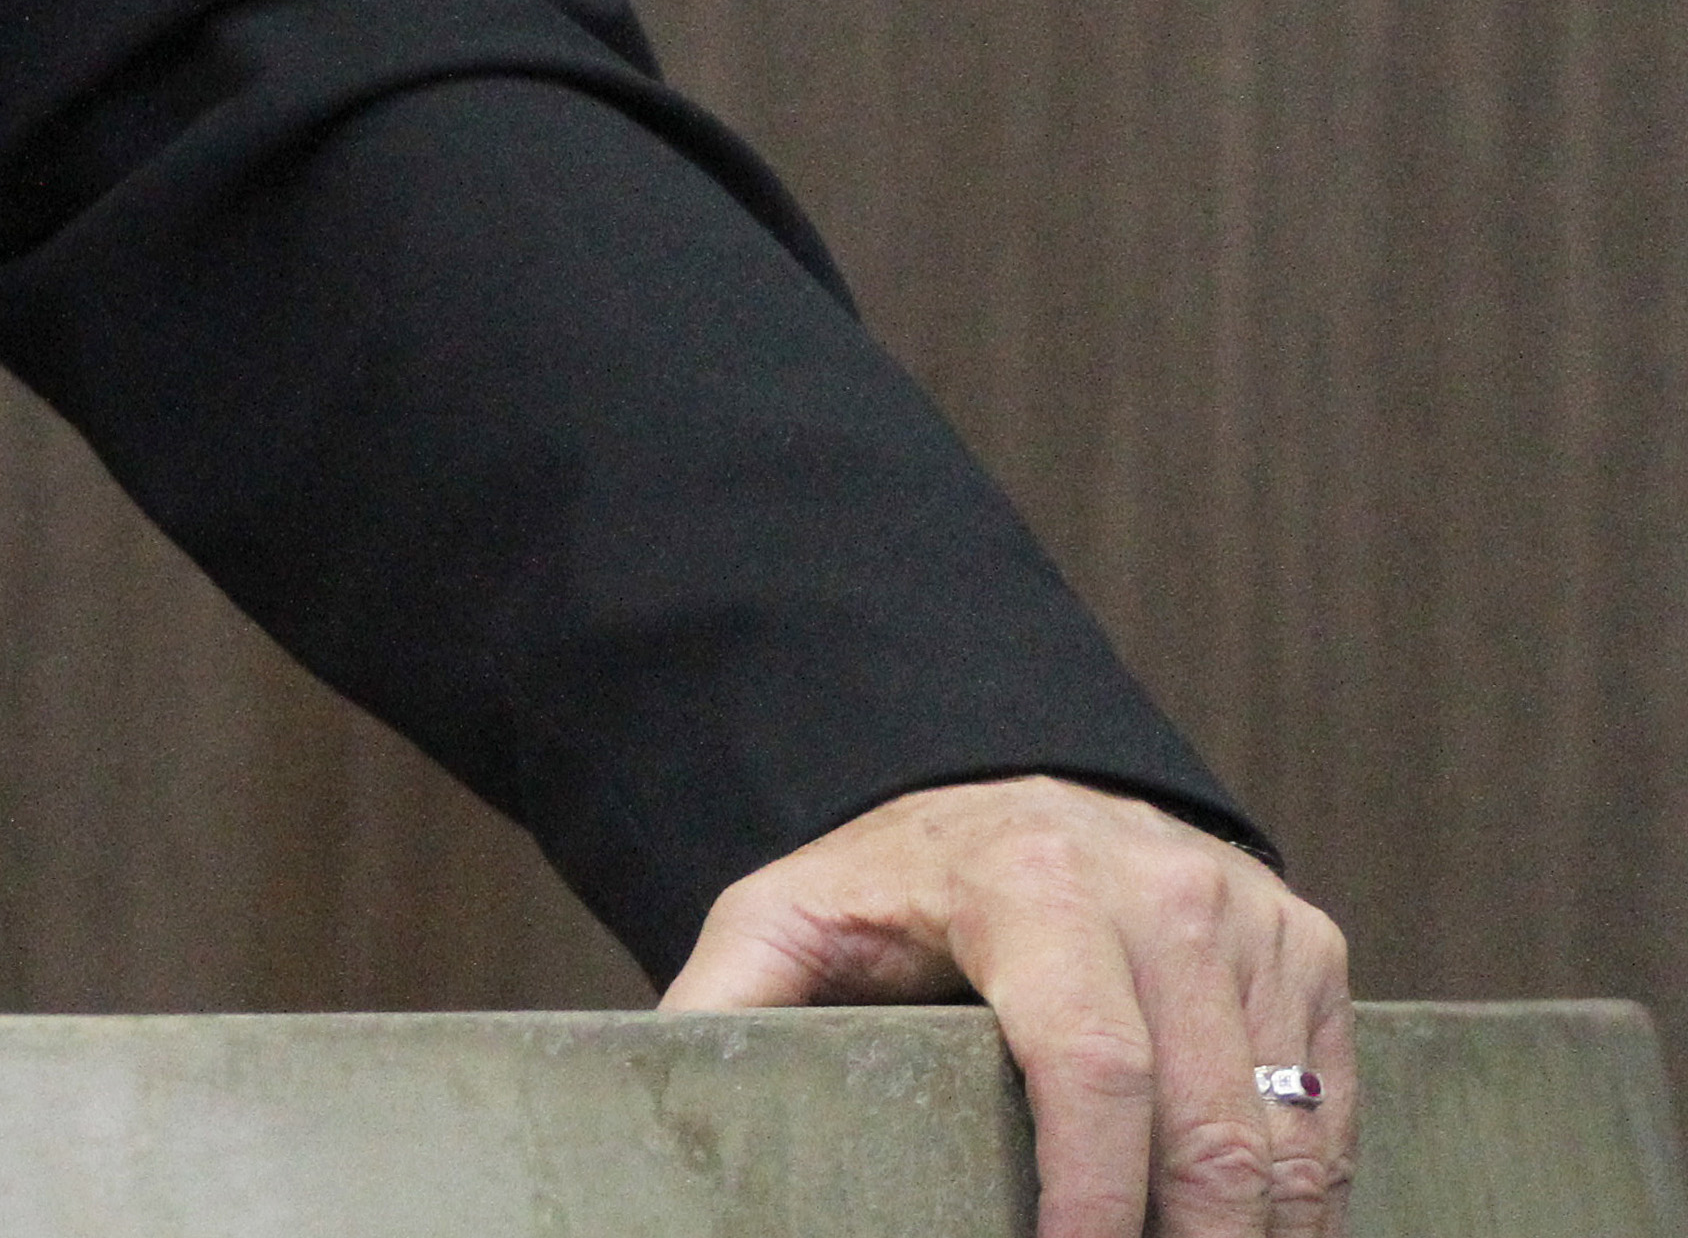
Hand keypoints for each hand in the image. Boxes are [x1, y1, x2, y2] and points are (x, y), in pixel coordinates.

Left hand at [663, 776, 1349, 1237]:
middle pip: (1209, 1126)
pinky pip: (1328, 1113)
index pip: (1093, 1067)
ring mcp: (1249, 915)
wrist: (1005, 793)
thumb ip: (724, 1008)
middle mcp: (1159, 887)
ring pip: (1285, 1137)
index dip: (1092, 1202)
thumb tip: (661, 1096)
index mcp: (1029, 880)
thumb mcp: (785, 923)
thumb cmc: (890, 882)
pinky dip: (1298, 1207)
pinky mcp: (1306, 948)